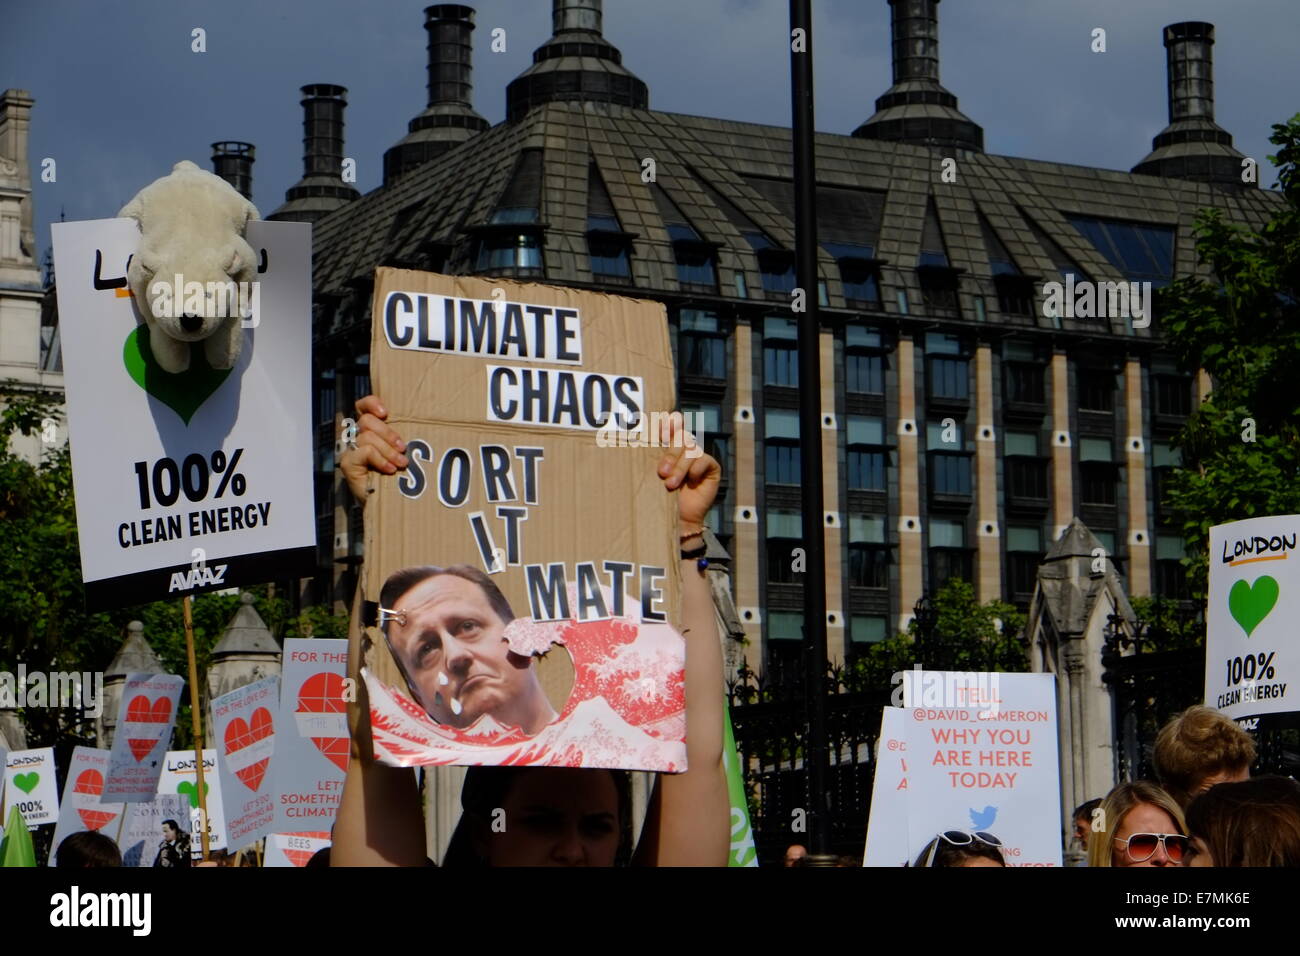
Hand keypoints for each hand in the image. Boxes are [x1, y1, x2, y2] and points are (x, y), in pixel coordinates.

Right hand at [340, 395, 407, 502]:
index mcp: (369, 429)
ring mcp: (350, 450)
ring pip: (368, 437)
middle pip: (367, 421)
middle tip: (403, 448)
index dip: (372, 403)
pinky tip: (390, 470)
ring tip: (401, 464)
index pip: (362, 406)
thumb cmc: (399, 476)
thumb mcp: (402, 451)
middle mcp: (356, 437)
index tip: (386, 413)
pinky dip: (380, 459)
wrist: (389, 504)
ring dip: (389, 451)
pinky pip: (365, 451)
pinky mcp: (348, 463)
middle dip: (388, 433)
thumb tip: (420, 420)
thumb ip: (400, 436)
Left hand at [656, 412, 720, 534]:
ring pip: (691, 449)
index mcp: (667, 445)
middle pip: (680, 437)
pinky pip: (704, 459)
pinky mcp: (711, 466)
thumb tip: (643, 436)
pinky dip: (695, 470)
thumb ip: (651, 456)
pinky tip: (691, 481)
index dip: (667, 423)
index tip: (661, 425)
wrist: (676, 519)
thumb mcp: (652, 475)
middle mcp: (683, 448)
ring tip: (670, 484)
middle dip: (671, 454)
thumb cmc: (659, 497)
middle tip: (662, 472)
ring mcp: (698, 456)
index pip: (669, 425)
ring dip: (680, 467)